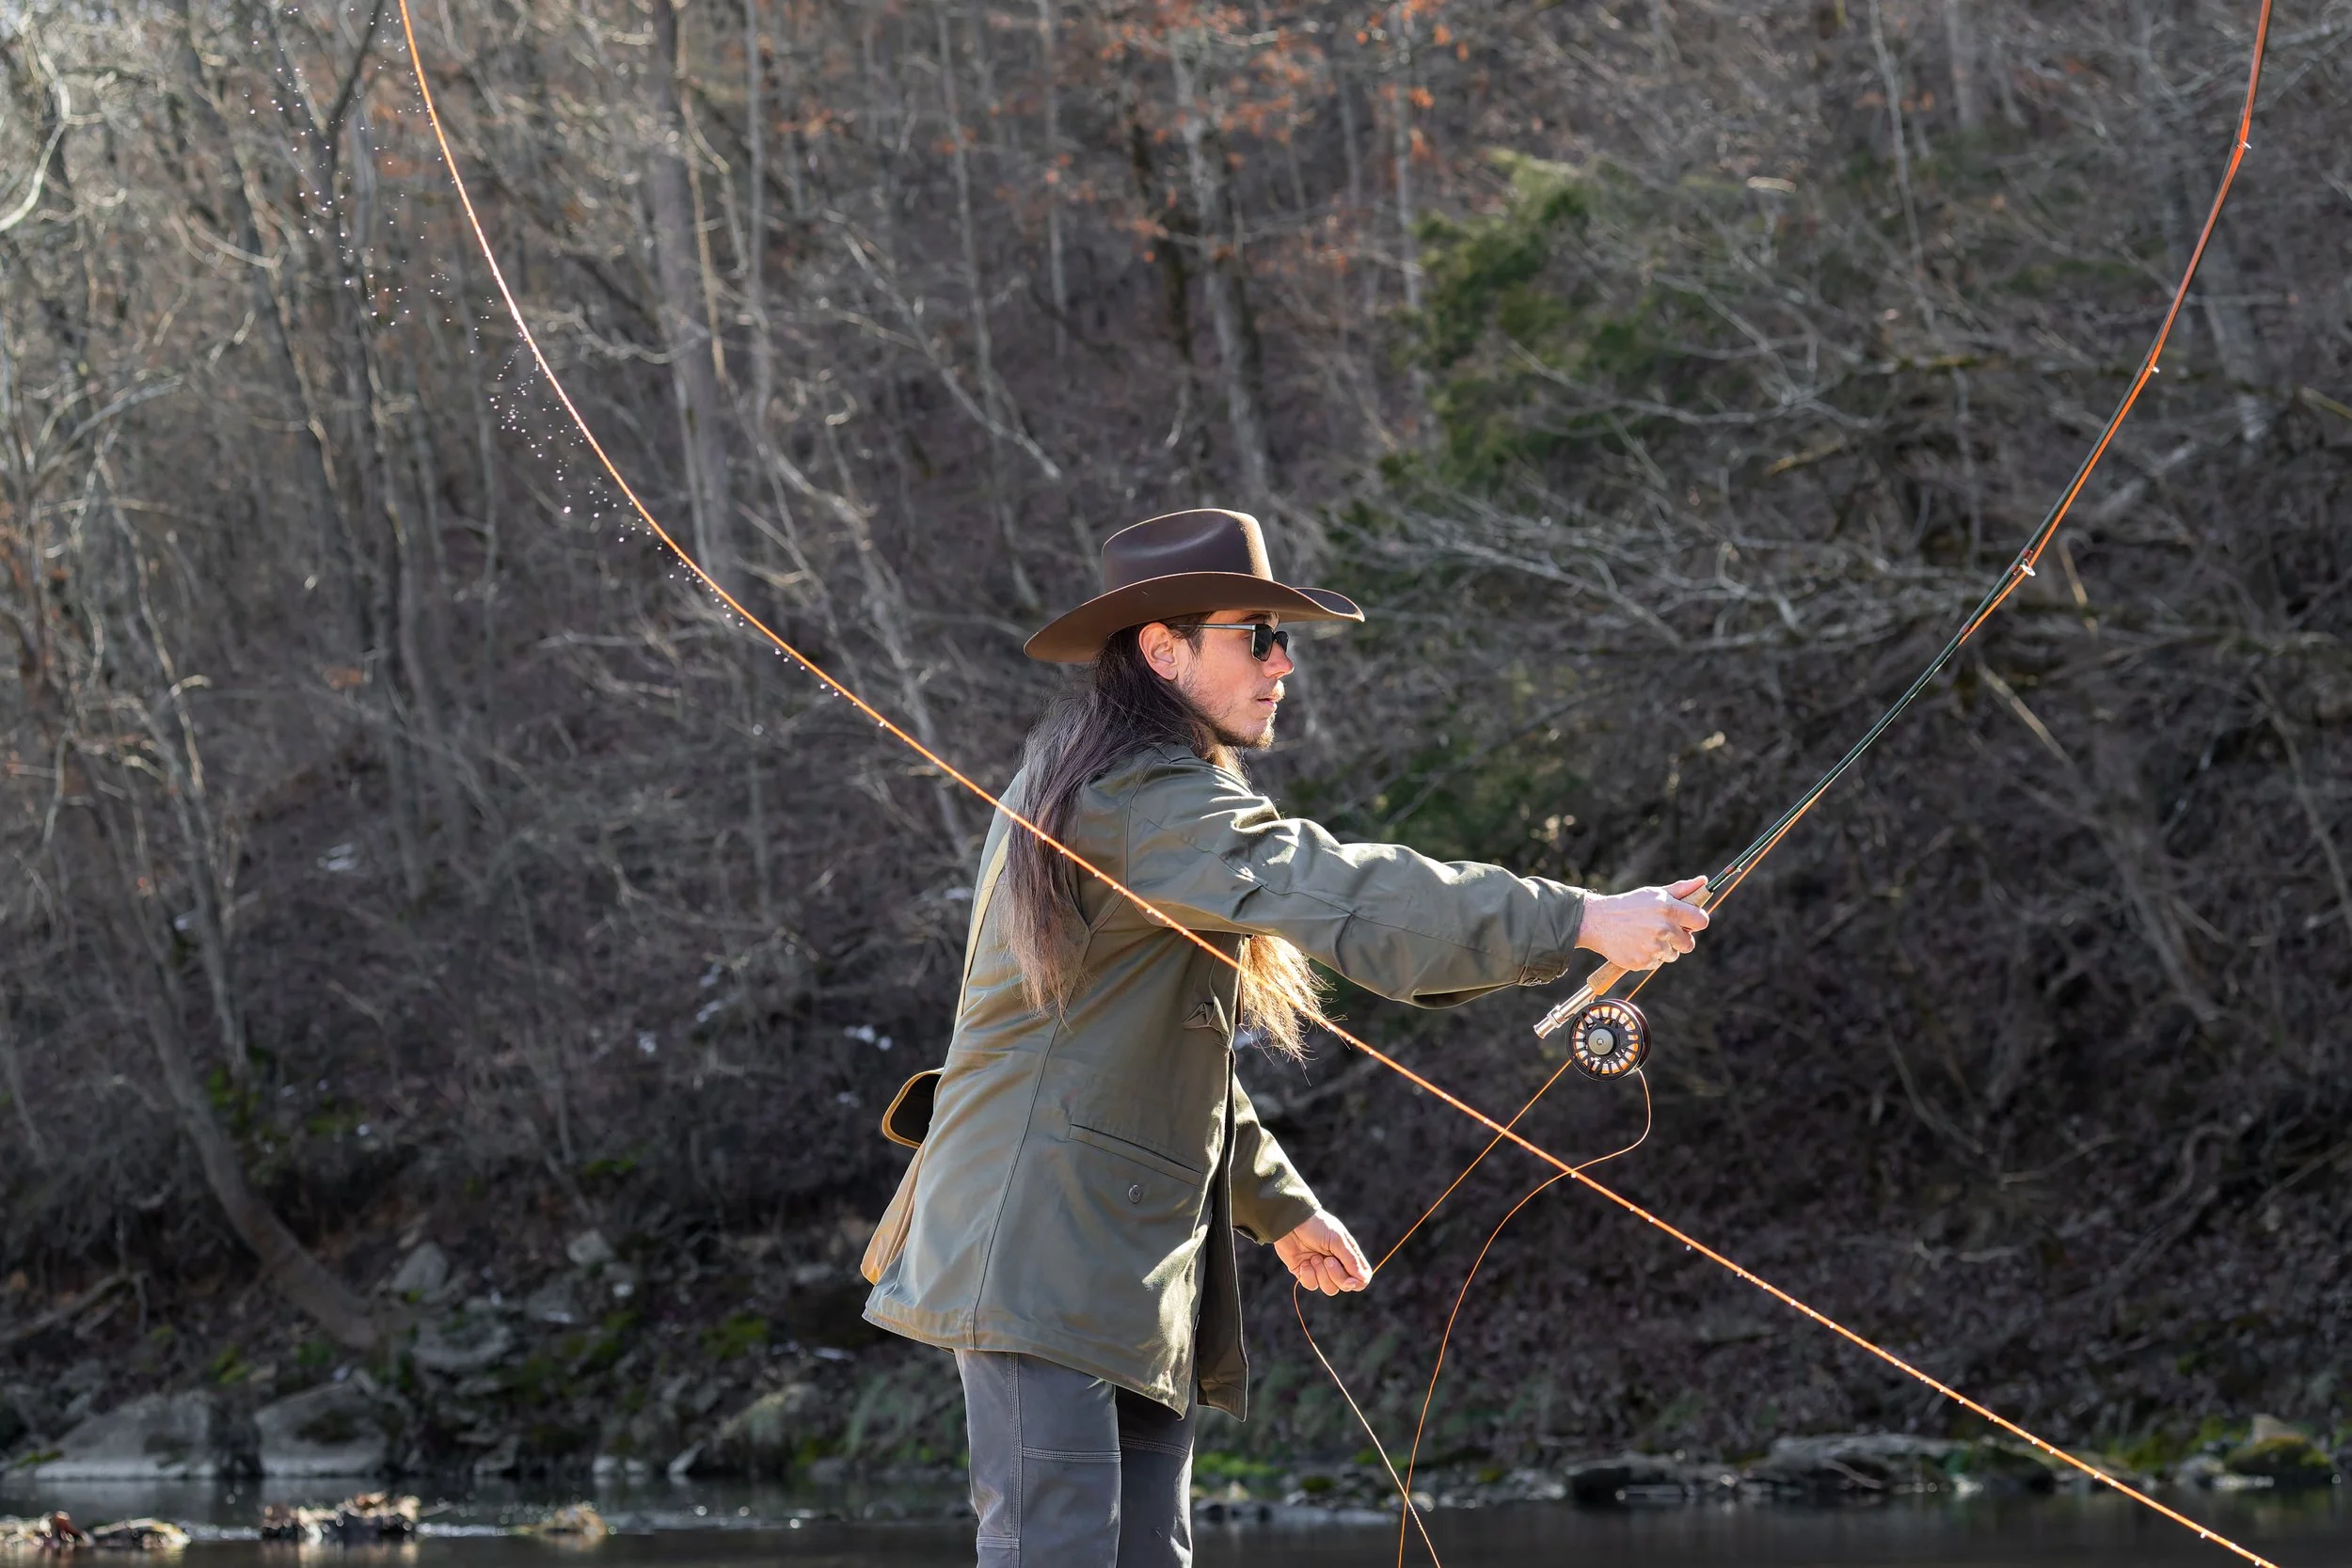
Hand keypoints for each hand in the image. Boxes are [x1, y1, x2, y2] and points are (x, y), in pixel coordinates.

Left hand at [1275, 1211, 1371, 1295]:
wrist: (1290, 1221)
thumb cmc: (1317, 1225)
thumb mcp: (1337, 1240)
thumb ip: (1351, 1260)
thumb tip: (1364, 1279)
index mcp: (1348, 1255)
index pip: (1361, 1277)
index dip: (1357, 1282)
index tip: (1349, 1279)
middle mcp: (1337, 1265)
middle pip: (1345, 1286)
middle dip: (1335, 1275)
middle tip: (1327, 1259)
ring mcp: (1321, 1270)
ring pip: (1329, 1289)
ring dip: (1321, 1274)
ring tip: (1313, 1257)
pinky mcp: (1305, 1273)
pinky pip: (1311, 1285)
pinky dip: (1308, 1274)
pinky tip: (1304, 1262)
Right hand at [1576, 876, 1710, 971]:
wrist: (1598, 921)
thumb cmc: (1629, 905)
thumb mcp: (1654, 894)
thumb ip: (1681, 890)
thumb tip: (1704, 881)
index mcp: (1669, 909)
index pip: (1701, 920)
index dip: (1696, 922)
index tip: (1688, 923)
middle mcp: (1664, 929)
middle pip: (1689, 944)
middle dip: (1680, 940)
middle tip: (1663, 932)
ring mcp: (1654, 947)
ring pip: (1671, 955)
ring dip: (1663, 950)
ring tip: (1645, 938)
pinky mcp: (1643, 961)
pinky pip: (1655, 964)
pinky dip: (1648, 957)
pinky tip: (1635, 945)